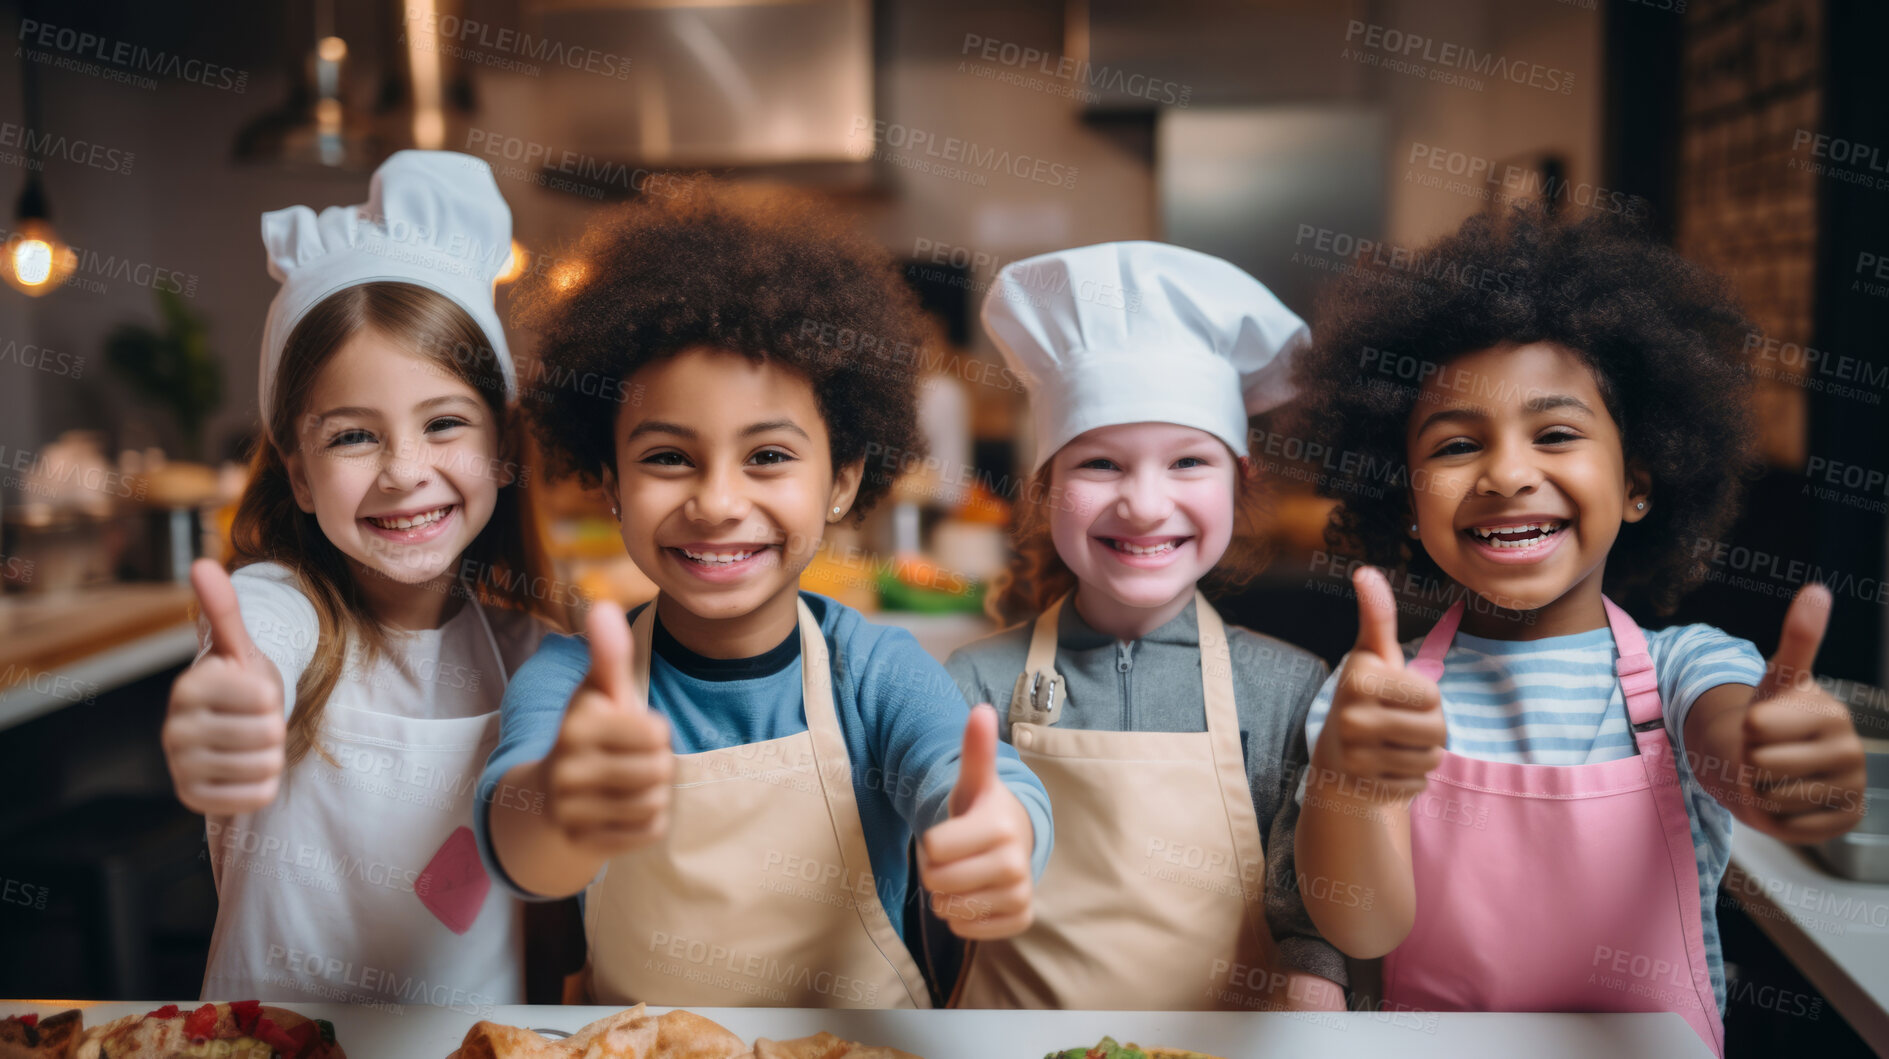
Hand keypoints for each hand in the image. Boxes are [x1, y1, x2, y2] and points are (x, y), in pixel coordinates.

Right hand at [163, 559, 286, 814]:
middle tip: (254, 721)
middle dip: (274, 726)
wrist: (228, 732)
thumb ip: (225, 610)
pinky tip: (244, 769)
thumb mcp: (240, 648)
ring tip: (250, 743)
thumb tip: (203, 564)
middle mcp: (175, 729)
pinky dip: (263, 784)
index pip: (263, 696)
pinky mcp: (194, 799)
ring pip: (265, 765)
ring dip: (271, 755)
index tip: (253, 693)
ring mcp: (181, 767)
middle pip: (268, 733)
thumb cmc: (239, 685)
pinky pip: (257, 796)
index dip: (272, 695)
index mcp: (188, 688)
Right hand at [541, 602, 674, 855]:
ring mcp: (570, 810)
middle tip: (631, 761)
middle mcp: (566, 767)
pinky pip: (650, 832)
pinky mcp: (583, 842)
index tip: (632, 732)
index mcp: (575, 724)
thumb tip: (602, 605)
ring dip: (654, 794)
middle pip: (659, 770)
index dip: (655, 732)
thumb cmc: (592, 735)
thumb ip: (609, 655)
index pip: (656, 733)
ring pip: (655, 802)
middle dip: (657, 764)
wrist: (549, 798)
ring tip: (628, 784)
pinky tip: (623, 810)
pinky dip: (648, 821)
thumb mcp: (600, 694)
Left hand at [918, 704, 1034, 939]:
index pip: (934, 848)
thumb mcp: (974, 781)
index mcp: (999, 826)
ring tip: (965, 874)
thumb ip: (975, 750)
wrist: (1016, 841)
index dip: (932, 842)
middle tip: (956, 856)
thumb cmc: (983, 811)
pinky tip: (975, 896)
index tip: (952, 832)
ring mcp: (1019, 894)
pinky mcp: (1020, 919)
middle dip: (936, 870)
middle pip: (938, 882)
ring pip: (949, 910)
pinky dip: (962, 918)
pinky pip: (967, 931)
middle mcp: (1014, 863)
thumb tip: (980, 710)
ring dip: (947, 895)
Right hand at [1310, 566, 1446, 801]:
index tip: (1401, 696)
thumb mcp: (1372, 656)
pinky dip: (1412, 779)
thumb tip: (1365, 571)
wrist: (1335, 756)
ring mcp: (1355, 757)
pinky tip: (1388, 769)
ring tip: (1397, 746)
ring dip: (1425, 756)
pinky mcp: (1364, 788)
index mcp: (1358, 680)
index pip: (1433, 695)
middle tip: (1404, 726)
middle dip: (1431, 730)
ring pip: (1431, 761)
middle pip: (1437, 731)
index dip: (1428, 697)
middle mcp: (1350, 718)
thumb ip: (1377, 617)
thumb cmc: (1365, 696)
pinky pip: (1419, 785)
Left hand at [1740, 584, 1866, 842]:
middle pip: (1761, 764)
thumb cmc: (1774, 718)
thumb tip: (1817, 589)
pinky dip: (1779, 818)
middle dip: (1750, 761)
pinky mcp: (1846, 821)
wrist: (1779, 764)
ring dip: (1762, 790)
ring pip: (1772, 797)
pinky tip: (1791, 800)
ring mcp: (1852, 789)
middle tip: (1766, 753)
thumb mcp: (1777, 679)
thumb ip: (1798, 638)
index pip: (1756, 727)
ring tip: (1777, 776)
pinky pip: (1790, 825)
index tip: (1762, 722)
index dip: (1745, 727)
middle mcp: (1852, 751)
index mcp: (1832, 713)